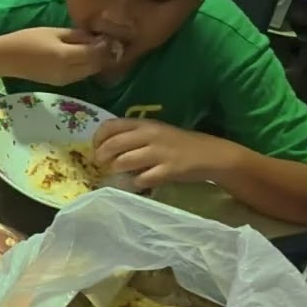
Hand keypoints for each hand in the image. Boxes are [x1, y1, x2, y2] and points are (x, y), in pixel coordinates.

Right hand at [4, 27, 116, 85]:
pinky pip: (80, 75)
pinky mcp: (61, 83)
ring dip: (96, 62)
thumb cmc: (27, 40)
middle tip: (108, 42)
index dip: (106, 46)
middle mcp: (69, 72)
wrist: (6, 58)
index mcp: (66, 56)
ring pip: (90, 72)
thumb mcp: (53, 32)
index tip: (110, 36)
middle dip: (105, 55)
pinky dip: (87, 66)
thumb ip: (76, 36)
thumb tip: (96, 37)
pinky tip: (83, 56)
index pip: (95, 53)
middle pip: (96, 65)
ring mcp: (65, 80)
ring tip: (96, 48)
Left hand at [92, 119, 237, 189]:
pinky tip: (137, 182)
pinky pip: (142, 179)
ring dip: (116, 170)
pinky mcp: (169, 170)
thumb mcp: (156, 132)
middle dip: (101, 156)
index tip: (95, 148)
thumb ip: (134, 135)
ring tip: (117, 174)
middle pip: (113, 144)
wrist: (210, 155)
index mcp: (145, 124)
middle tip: (100, 164)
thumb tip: (105, 146)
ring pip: (124, 162)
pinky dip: (135, 183)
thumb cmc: (179, 144)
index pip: (110, 125)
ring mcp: (160, 153)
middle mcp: (150, 135)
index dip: (97, 138)